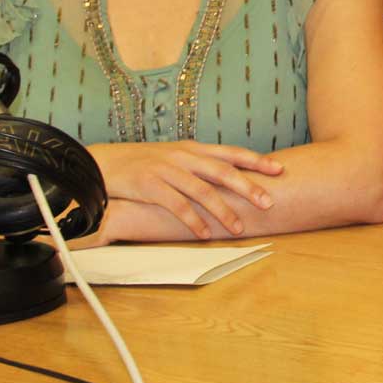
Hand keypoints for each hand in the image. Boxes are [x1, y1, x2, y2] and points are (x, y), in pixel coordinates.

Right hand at [91, 142, 284, 238]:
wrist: (102, 163)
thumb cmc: (142, 163)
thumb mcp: (173, 157)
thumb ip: (198, 165)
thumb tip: (227, 176)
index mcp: (193, 149)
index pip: (231, 152)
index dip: (256, 160)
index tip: (280, 169)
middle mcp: (184, 157)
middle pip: (223, 171)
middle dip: (248, 187)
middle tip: (269, 202)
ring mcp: (167, 170)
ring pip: (202, 191)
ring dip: (223, 210)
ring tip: (240, 227)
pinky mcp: (149, 186)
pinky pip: (176, 205)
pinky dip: (193, 220)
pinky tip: (205, 234)